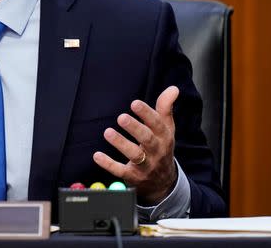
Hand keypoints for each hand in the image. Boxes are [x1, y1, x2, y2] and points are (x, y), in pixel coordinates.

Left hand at [93, 86, 178, 204]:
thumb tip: (173, 88)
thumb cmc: (161, 147)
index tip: (134, 103)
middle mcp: (156, 151)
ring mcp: (145, 165)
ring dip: (121, 143)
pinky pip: (121, 171)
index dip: (147, 113)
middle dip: (134, 128)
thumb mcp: (166, 128)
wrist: (163, 182)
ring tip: (108, 132)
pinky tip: (97, 155)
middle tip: (121, 117)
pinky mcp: (133, 176)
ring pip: (134, 155)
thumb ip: (165, 107)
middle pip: (147, 139)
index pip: (157, 124)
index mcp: (164, 137)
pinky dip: (109, 164)